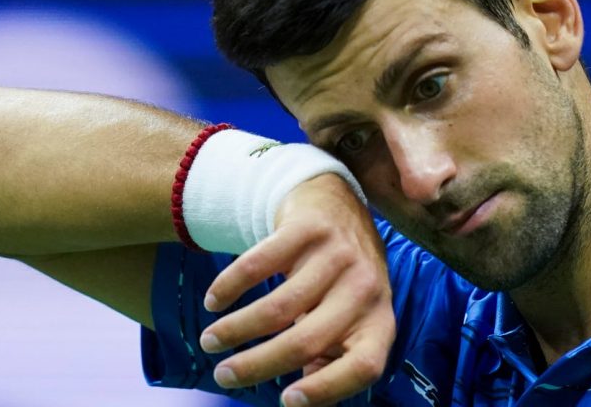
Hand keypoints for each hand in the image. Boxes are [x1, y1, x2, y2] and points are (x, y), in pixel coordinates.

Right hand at [198, 173, 394, 406]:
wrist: (338, 203)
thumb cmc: (340, 280)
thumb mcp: (348, 318)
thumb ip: (329, 358)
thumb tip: (297, 402)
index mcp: (379, 322)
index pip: (364, 366)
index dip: (327, 389)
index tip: (285, 401)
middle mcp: (365, 289)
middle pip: (307, 340)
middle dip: (256, 365)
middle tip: (222, 375)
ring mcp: (338, 255)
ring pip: (278, 307)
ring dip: (235, 330)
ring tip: (211, 342)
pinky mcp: (309, 227)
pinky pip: (258, 264)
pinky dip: (230, 286)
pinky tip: (213, 301)